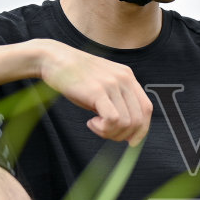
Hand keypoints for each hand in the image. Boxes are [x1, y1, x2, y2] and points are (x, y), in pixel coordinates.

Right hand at [36, 41, 151, 142]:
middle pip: (137, 120)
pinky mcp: (98, 90)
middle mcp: (124, 79)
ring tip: (94, 124)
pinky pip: (113, 120)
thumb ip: (116, 100)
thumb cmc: (75, 75)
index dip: (141, 130)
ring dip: (109, 132)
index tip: (131, 141)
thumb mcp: (103, 85)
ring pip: (125, 123)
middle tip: (104, 132)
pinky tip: (91, 122)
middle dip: (121, 135)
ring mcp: (112, 84)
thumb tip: (126, 130)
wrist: (54, 59)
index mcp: (128, 76)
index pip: (146, 109)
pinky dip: (103, 128)